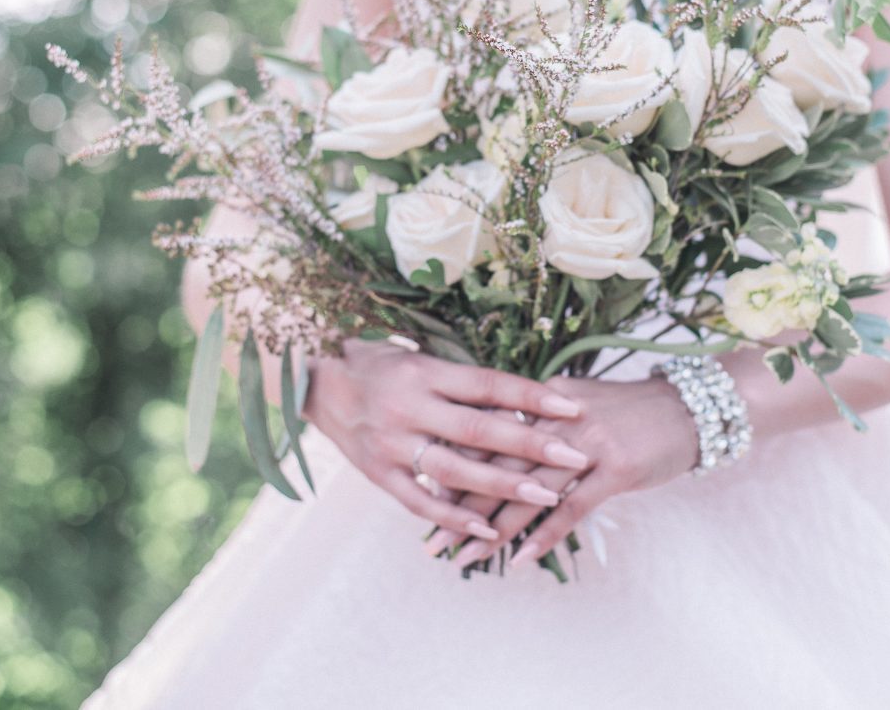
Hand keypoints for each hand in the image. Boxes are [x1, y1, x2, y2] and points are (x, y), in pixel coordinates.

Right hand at [304, 338, 592, 541]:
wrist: (313, 380)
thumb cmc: (378, 363)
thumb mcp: (419, 357)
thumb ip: (462, 383)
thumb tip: (520, 404)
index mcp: (424, 372)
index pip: (488, 385)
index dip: (531, 397)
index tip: (573, 409)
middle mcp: (409, 407)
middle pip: (480, 430)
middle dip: (532, 445)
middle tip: (577, 457)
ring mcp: (391, 443)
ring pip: (454, 470)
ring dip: (503, 487)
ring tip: (547, 496)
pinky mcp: (375, 473)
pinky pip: (418, 501)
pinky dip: (454, 519)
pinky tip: (488, 531)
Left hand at [427, 373, 699, 568]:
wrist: (688, 407)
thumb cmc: (629, 411)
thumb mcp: (576, 405)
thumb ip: (536, 420)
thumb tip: (493, 443)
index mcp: (542, 402)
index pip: (487, 436)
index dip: (453, 467)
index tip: (420, 497)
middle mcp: (558, 420)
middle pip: (498, 467)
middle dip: (460, 506)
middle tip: (431, 540)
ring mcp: (586, 445)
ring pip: (529, 492)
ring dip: (494, 529)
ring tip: (465, 557)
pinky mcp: (615, 469)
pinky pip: (572, 508)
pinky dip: (545, 535)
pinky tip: (520, 560)